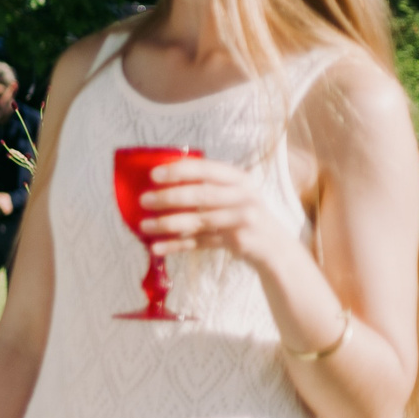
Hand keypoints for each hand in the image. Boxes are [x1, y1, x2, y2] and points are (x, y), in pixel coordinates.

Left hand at [138, 155, 295, 265]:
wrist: (274, 245)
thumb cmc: (242, 213)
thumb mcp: (232, 194)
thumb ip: (205, 186)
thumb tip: (157, 183)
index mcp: (238, 179)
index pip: (207, 170)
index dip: (179, 171)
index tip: (153, 175)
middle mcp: (243, 196)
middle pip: (202, 195)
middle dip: (170, 197)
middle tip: (144, 200)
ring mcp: (243, 220)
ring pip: (200, 221)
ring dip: (168, 224)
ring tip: (143, 226)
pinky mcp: (238, 242)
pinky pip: (201, 243)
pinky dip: (176, 245)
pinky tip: (156, 248)